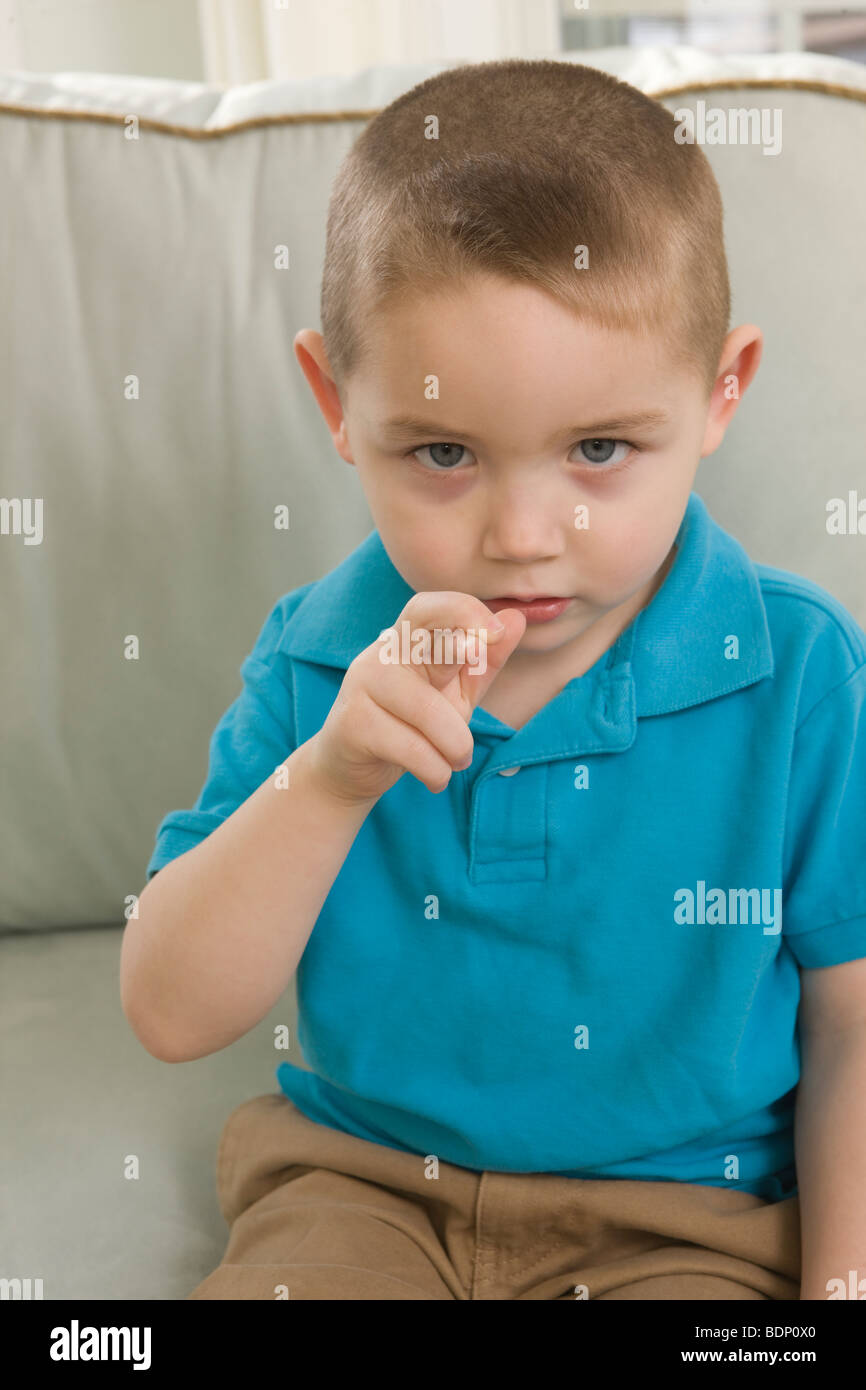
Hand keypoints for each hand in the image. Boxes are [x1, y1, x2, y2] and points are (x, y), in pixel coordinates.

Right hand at [307, 591, 525, 805]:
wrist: (352, 770)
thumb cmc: (410, 725)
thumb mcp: (454, 693)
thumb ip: (484, 660)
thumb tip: (516, 618)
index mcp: (408, 641)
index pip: (429, 607)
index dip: (463, 610)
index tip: (496, 632)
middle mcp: (381, 655)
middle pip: (432, 649)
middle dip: (462, 667)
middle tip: (475, 703)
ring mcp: (362, 686)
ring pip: (428, 711)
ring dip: (456, 747)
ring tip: (458, 761)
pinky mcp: (352, 724)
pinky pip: (410, 748)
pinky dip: (435, 770)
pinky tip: (435, 778)